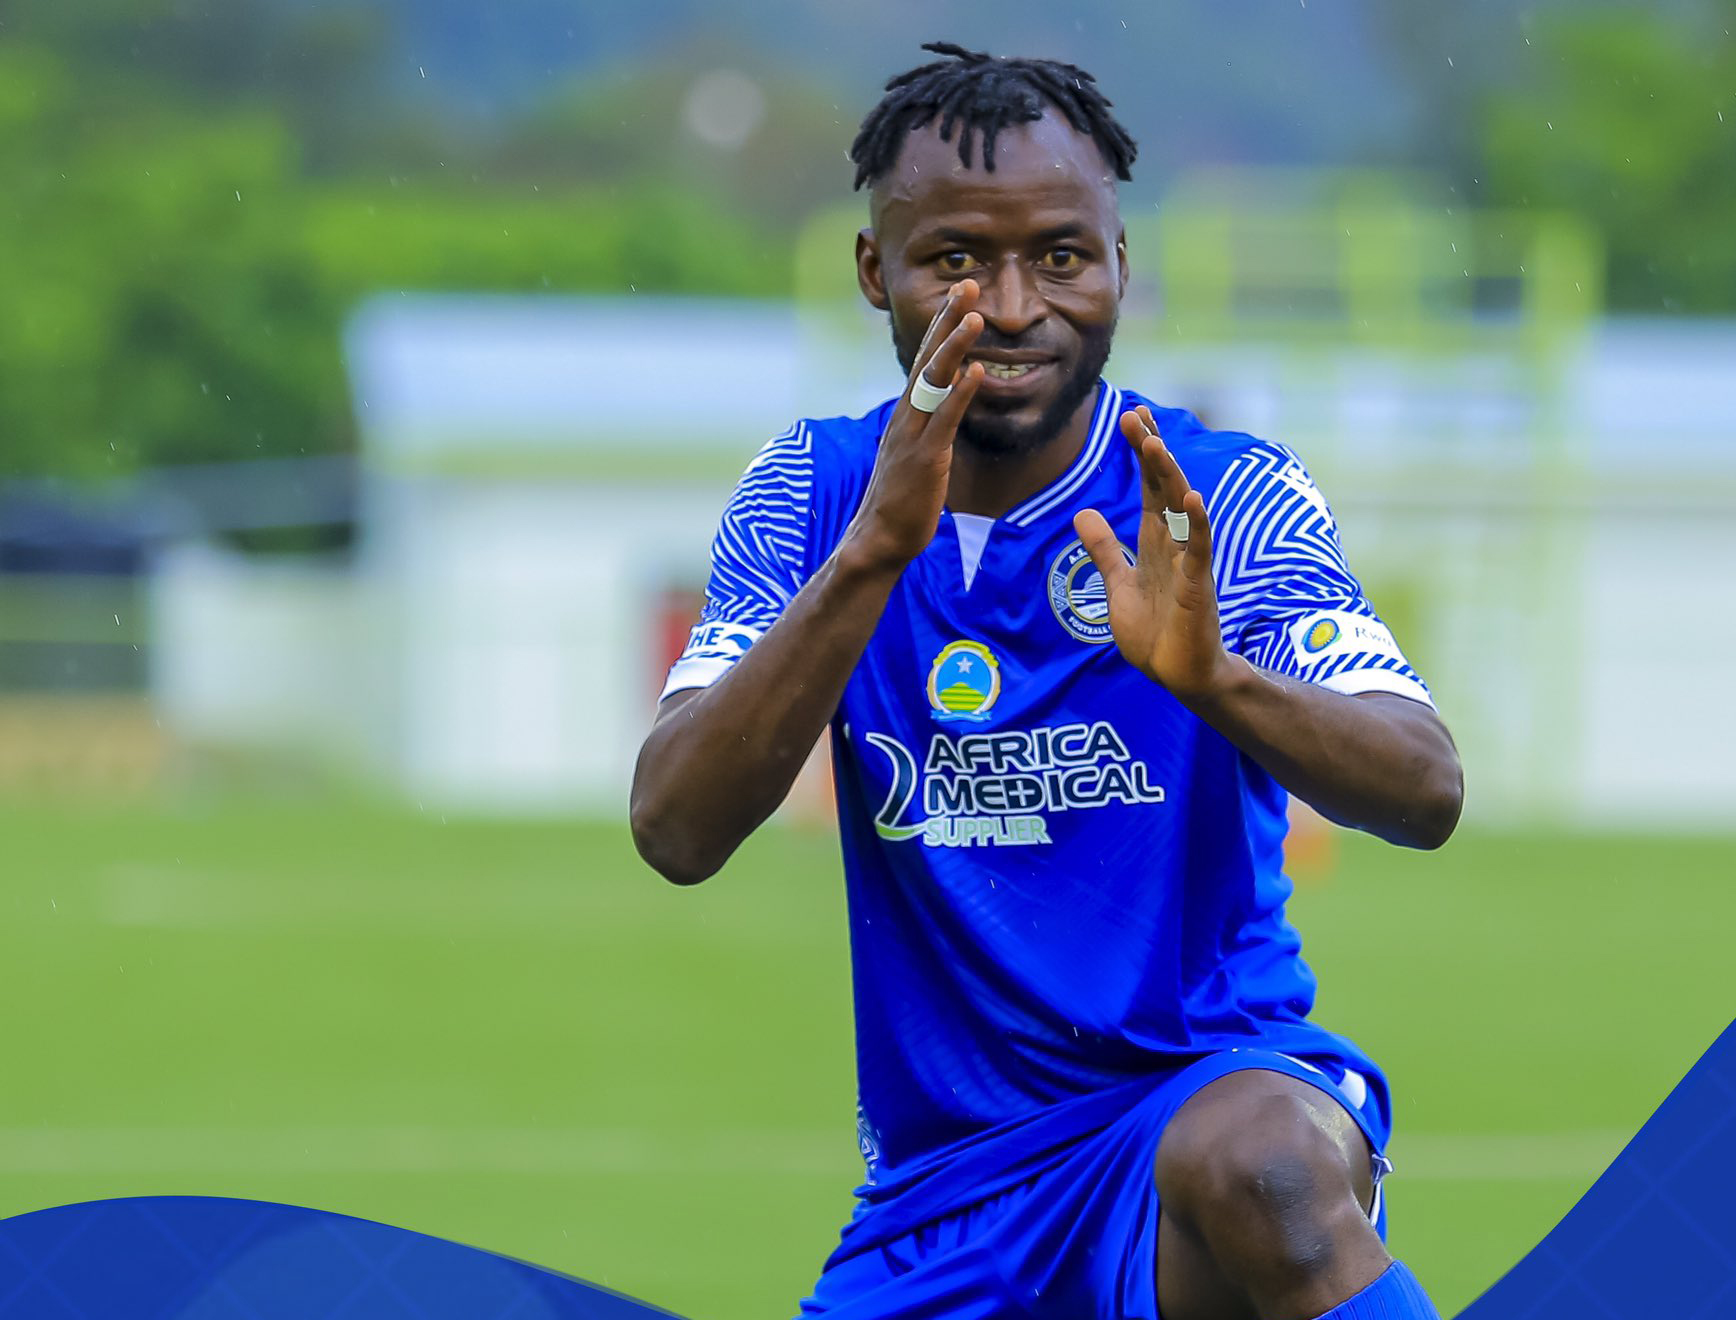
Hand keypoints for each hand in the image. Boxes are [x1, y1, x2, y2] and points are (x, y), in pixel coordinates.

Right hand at [841, 280, 984, 572]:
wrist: (880, 538)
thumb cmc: (903, 499)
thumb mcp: (919, 450)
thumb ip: (933, 423)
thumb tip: (952, 400)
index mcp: (907, 412)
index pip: (925, 359)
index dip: (942, 325)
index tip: (959, 293)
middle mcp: (907, 416)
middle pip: (927, 358)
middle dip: (947, 319)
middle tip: (965, 283)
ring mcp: (913, 435)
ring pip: (934, 382)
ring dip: (955, 347)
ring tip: (975, 316)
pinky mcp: (924, 459)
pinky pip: (944, 420)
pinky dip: (960, 394)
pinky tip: (977, 372)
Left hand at [1073, 406, 1232, 701]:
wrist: (1177, 675)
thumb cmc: (1154, 633)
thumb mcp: (1118, 584)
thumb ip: (1104, 550)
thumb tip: (1083, 513)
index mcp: (1154, 542)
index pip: (1149, 487)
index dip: (1141, 453)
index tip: (1131, 417)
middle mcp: (1173, 543)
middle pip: (1163, 486)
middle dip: (1150, 451)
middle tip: (1134, 415)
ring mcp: (1188, 561)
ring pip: (1181, 509)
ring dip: (1167, 476)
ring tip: (1154, 443)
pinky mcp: (1198, 585)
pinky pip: (1199, 549)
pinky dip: (1196, 524)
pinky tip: (1193, 498)